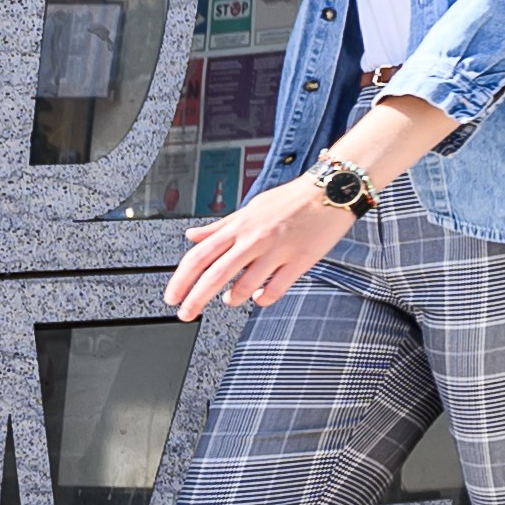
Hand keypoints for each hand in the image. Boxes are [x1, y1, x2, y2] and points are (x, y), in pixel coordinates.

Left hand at [169, 178, 355, 318]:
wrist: (331, 191)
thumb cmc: (292, 199)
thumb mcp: (250, 208)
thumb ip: (220, 226)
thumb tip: (192, 236)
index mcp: (239, 225)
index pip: (200, 255)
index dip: (181, 279)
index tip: (172, 296)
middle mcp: (253, 238)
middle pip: (215, 275)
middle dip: (196, 299)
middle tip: (186, 314)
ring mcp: (276, 250)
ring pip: (244, 286)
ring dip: (233, 299)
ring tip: (230, 300)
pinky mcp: (299, 261)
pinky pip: (275, 290)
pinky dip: (263, 299)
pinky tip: (260, 296)